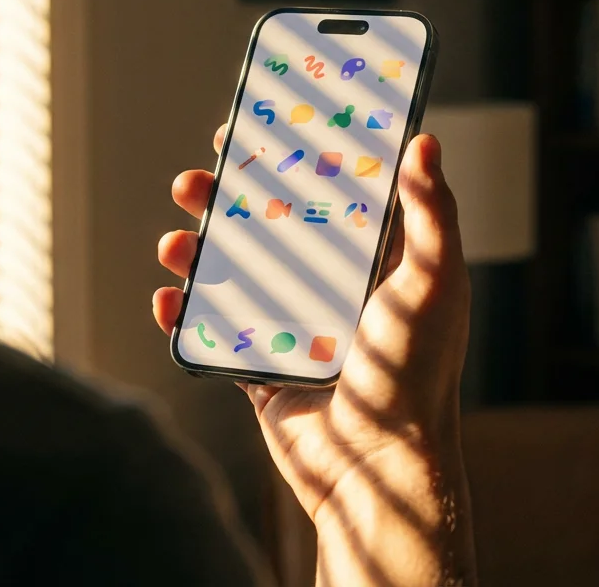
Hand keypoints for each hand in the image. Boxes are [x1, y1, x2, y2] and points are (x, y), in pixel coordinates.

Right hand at [152, 125, 476, 585]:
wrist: (377, 466)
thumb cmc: (414, 373)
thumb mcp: (433, 282)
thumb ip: (432, 212)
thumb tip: (424, 141)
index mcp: (375, 264)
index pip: (329, 196)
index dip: (291, 161)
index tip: (255, 132)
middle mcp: (333, 292)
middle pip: (268, 230)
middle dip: (224, 202)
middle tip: (193, 181)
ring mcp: (295, 331)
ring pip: (234, 276)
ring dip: (196, 254)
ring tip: (173, 243)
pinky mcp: (265, 371)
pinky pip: (216, 335)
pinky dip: (184, 317)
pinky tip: (165, 301)